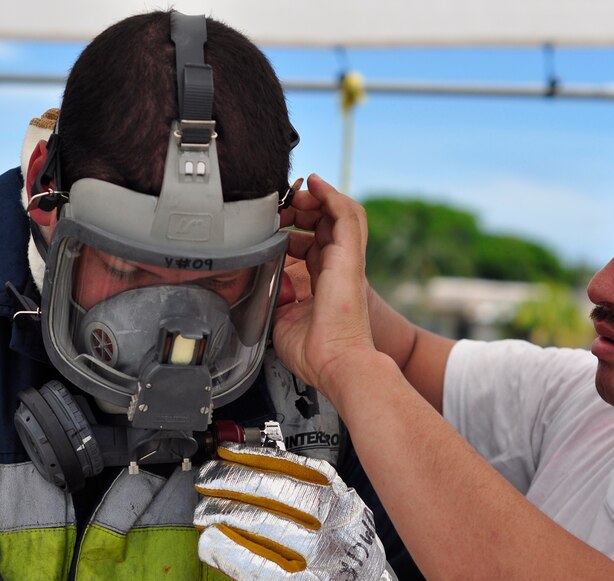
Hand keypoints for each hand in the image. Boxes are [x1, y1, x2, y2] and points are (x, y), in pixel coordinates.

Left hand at [194, 443, 392, 580]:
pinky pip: (262, 570)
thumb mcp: (333, 513)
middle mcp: (336, 523)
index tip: (224, 454)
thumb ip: (300, 490)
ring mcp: (325, 559)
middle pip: (277, 493)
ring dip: (227, 514)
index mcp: (340, 497)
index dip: (253, 458)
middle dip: (233, 481)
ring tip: (203, 511)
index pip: (293, 467)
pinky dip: (231, 554)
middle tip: (205, 480)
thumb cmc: (336, 550)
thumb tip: (242, 465)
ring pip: (267, 527)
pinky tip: (210, 544)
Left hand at [274, 174, 376, 395]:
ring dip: (316, 197)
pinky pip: (346, 215)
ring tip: (298, 191)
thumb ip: (275, 299)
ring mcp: (345, 260)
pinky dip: (331, 195)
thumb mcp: (282, 320)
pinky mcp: (349, 256)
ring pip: (338, 214)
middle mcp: (337, 268)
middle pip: (324, 224)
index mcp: (323, 283)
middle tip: (280, 205)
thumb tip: (264, 287)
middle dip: (301, 208)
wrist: (335, 363)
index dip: (293, 229)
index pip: (311, 244)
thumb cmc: (315, 352)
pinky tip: (315, 184)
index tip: (273, 225)